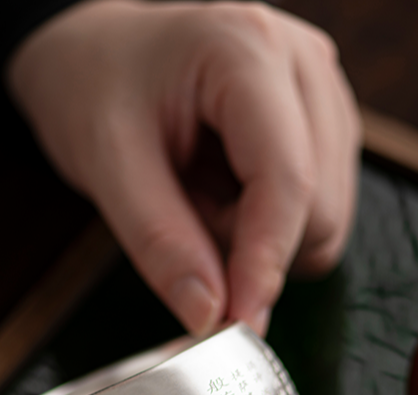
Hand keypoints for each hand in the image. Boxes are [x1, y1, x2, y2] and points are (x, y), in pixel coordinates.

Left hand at [6, 0, 360, 336]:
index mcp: (247, 50)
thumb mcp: (106, 162)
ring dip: (260, 236)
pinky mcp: (318, 124)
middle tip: (187, 221)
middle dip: (253, 245)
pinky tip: (225, 194)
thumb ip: (160, 242)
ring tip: (200, 198)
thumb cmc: (92, 86)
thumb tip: (209, 314)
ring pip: (326, 217)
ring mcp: (318, 92)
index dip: (265, 261)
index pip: (286, 178)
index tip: (239, 321)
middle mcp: (301, 64)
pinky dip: (267, 226)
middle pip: (319, 207)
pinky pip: (315, 210)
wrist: (93, 55)